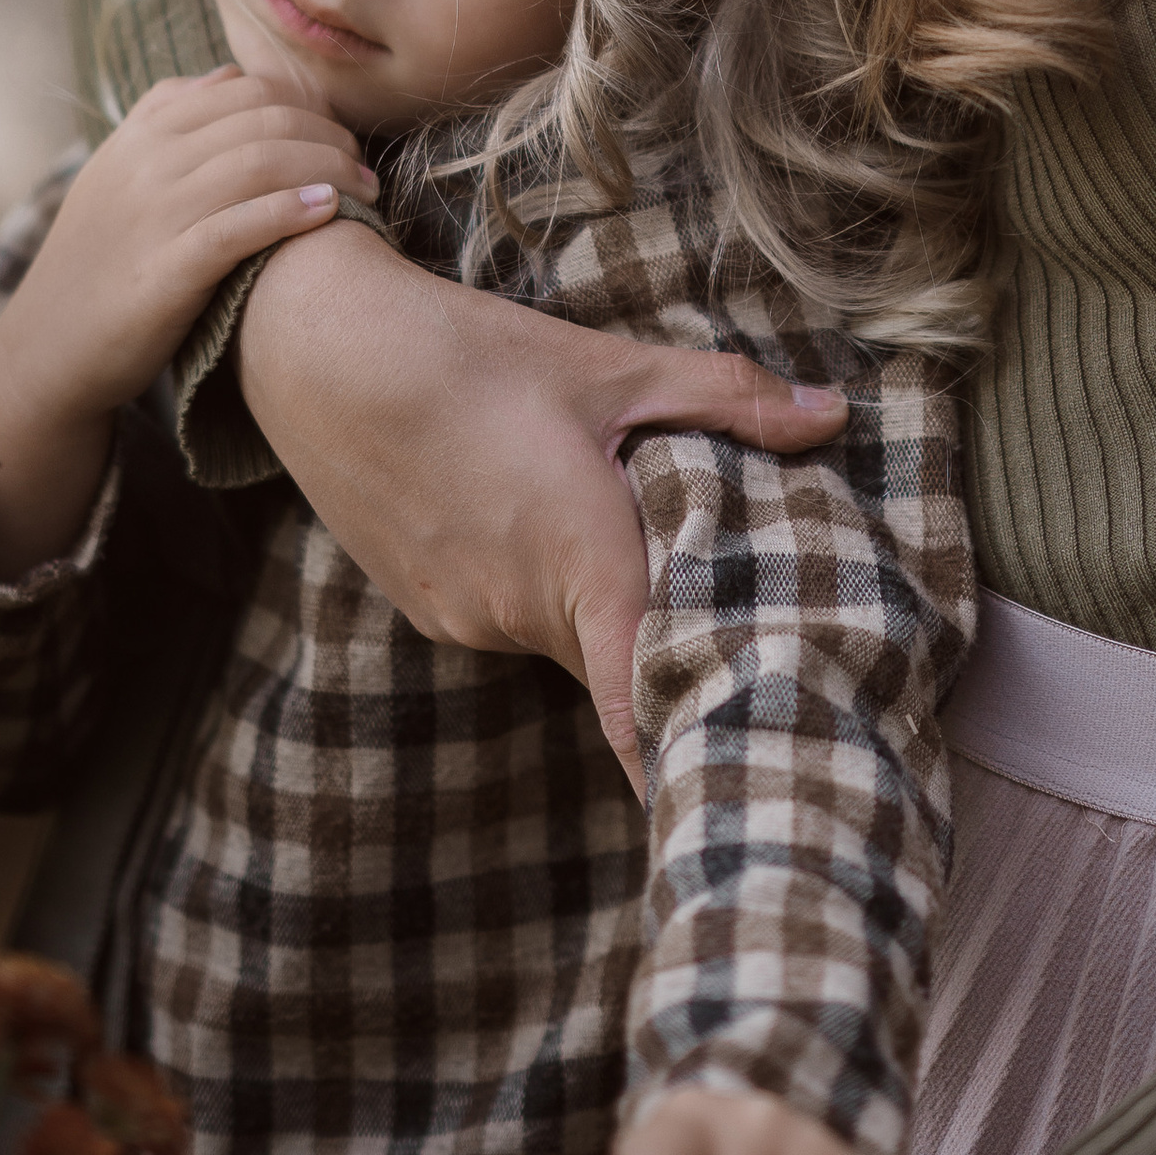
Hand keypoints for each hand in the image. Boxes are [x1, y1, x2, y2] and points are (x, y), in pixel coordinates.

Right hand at [0, 69, 374, 575]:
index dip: (306, 104)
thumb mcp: (120, 173)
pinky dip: (291, 211)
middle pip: (263, 119)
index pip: (245, 89)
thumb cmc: (102, 260)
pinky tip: (329, 213)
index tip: (338, 133)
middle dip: (328, 136)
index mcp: (141, 133)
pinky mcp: (165, 271)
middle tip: (363, 165)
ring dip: (327, 170)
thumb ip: (168, 119)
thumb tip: (228, 76)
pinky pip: (239, 226)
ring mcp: (154, 214)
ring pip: (260, 163)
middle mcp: (147, 162)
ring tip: (363, 190)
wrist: (48, 347)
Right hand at [237, 220, 847, 783]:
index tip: (727, 802)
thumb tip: (835, 417)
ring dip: (602, 605)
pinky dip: (544, 589)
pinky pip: (512, 617)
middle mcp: (517, 610)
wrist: (319, 351)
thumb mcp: (609, 365)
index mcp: (577, 560)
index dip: (677, 761)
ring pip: (566, 633)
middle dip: (667, 643)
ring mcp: (464, 617)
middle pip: (619, 656)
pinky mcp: (429, 605)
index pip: (634, 701)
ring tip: (626, 535)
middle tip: (731, 622)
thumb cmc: (468, 353)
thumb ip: (727, 398)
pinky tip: (540, 513)